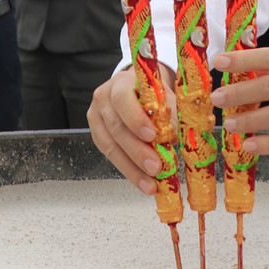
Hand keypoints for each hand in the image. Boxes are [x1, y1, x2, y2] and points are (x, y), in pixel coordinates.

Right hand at [87, 68, 175, 194]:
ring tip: (149, 183)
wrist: (134, 90)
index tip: (152, 136)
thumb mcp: (163, 95)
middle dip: (137, 151)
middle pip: (116, 127)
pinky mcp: (97, 135)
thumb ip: (168, 113)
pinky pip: (110, 156)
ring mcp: (96, 118)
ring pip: (110, 146)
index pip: (122, 99)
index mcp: (120, 84)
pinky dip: (128, 170)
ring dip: (132, 168)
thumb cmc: (150, 93)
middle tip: (155, 168)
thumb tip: (173, 137)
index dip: (135, 118)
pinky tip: (141, 181)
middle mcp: (103, 99)